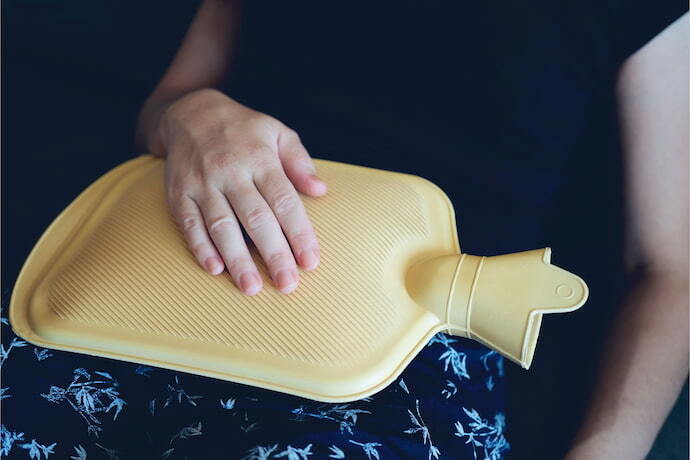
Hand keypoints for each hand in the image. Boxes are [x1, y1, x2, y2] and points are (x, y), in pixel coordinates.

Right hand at [157, 88, 326, 294]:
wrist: (191, 113)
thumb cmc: (244, 130)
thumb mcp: (277, 132)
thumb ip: (299, 161)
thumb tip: (321, 189)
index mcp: (260, 159)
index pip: (284, 201)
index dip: (299, 233)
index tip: (310, 261)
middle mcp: (231, 172)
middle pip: (256, 218)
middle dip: (273, 254)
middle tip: (287, 285)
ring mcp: (202, 183)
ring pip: (222, 225)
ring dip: (237, 258)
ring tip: (252, 288)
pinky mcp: (179, 193)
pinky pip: (189, 223)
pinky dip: (200, 247)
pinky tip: (215, 269)